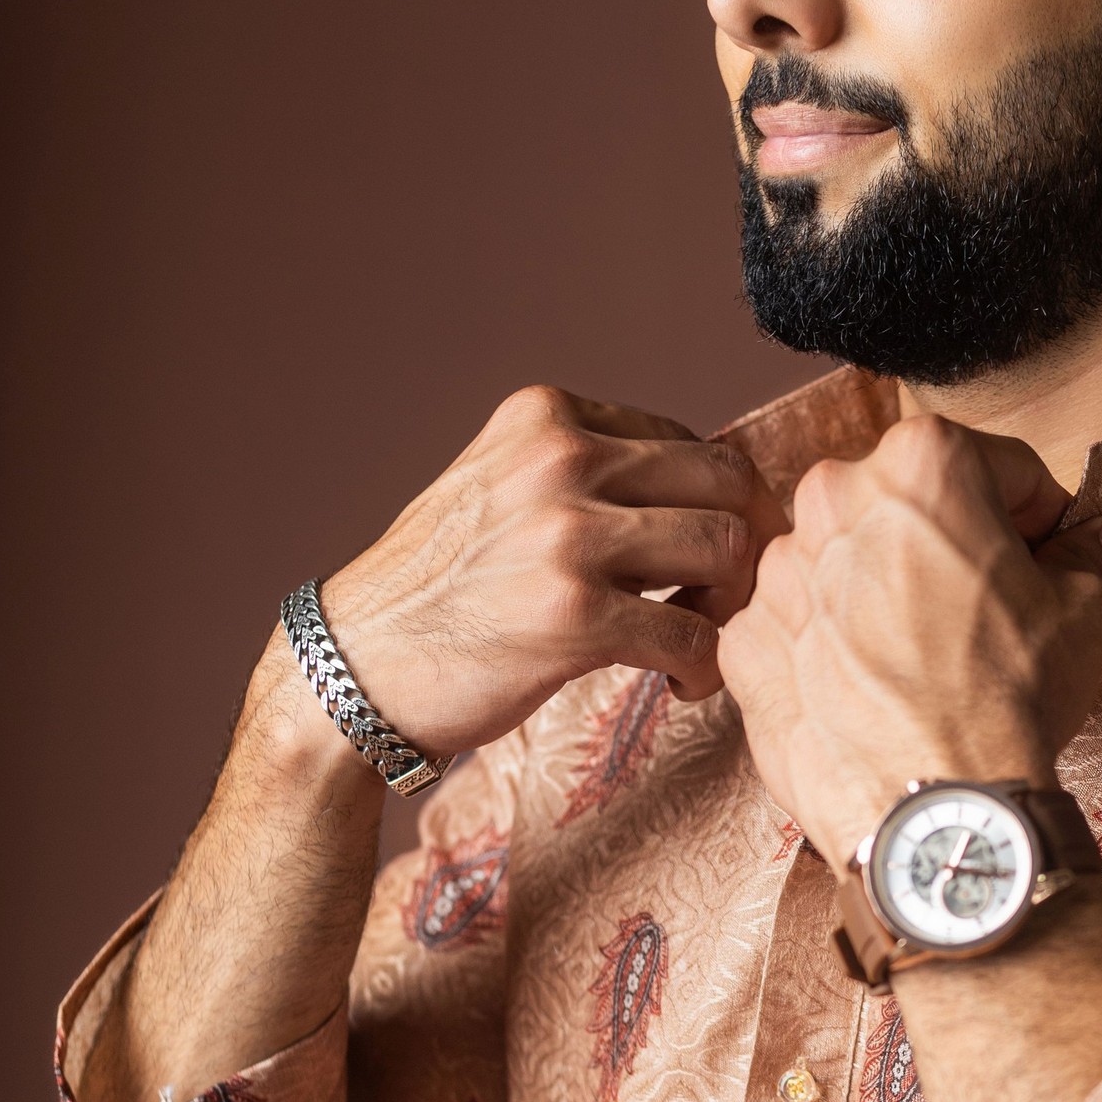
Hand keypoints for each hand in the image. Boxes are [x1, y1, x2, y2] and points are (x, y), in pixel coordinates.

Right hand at [317, 385, 788, 752]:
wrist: (355, 666)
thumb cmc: (441, 590)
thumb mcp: (504, 487)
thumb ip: (588, 473)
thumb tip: (711, 489)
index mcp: (547, 417)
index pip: (692, 442)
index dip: (720, 507)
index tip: (706, 561)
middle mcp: (560, 459)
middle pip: (727, 484)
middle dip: (746, 548)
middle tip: (722, 601)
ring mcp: (566, 535)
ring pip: (726, 550)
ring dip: (732, 607)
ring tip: (697, 641)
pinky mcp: (573, 617)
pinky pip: (695, 635)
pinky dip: (705, 668)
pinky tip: (679, 684)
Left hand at [716, 414, 1101, 866]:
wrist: (934, 811)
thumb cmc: (1008, 701)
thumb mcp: (1084, 612)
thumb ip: (1089, 554)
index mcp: (921, 464)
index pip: (1000, 467)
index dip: (1037, 515)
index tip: (1047, 553)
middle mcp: (834, 499)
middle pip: (910, 507)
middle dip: (950, 547)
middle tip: (986, 613)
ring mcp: (777, 572)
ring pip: (847, 564)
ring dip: (884, 595)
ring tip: (926, 663)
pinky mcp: (746, 642)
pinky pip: (798, 627)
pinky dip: (830, 651)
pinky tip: (873, 695)